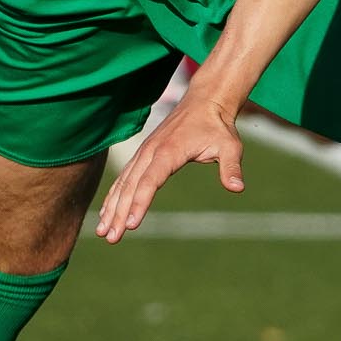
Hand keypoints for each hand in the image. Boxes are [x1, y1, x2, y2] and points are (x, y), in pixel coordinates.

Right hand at [96, 92, 245, 243]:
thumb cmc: (217, 127)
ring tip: (103, 232)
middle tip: (112, 238)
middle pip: (131, 186)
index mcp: (169, 151)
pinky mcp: (143, 154)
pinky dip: (114, 195)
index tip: (131, 224)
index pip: (150, 181)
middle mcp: (151, 152)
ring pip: (123, 183)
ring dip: (112, 207)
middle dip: (119, 213)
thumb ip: (231, 167)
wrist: (205, 102)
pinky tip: (107, 213)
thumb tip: (238, 188)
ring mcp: (144, 152)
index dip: (140, 203)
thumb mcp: (230, 146)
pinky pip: (125, 177)